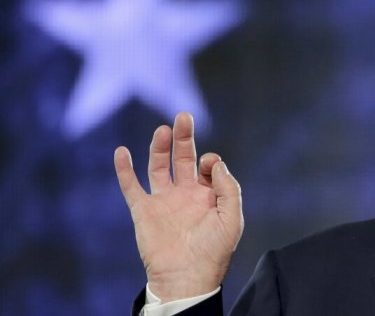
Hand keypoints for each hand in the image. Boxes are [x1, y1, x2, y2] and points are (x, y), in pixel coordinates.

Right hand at [114, 112, 243, 301]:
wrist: (186, 278)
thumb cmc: (213, 251)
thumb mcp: (232, 218)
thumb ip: (228, 187)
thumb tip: (214, 162)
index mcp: (208, 195)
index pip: (207, 166)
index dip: (209, 160)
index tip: (208, 164)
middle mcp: (185, 194)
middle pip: (183, 158)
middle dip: (184, 137)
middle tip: (183, 116)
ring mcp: (163, 201)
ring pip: (158, 167)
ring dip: (159, 147)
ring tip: (163, 129)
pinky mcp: (143, 211)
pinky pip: (131, 187)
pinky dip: (124, 169)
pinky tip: (121, 151)